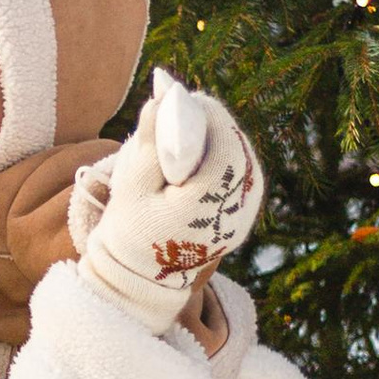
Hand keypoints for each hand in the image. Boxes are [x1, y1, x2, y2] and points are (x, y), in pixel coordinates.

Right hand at [70, 74, 265, 330]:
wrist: (144, 281)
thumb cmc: (131, 233)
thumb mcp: (132, 186)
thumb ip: (149, 141)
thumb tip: (162, 97)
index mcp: (214, 196)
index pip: (223, 135)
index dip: (203, 110)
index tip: (180, 97)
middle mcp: (240, 205)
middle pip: (236, 143)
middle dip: (210, 122)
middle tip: (181, 109)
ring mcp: (246, 213)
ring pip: (242, 158)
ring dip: (216, 140)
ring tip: (187, 130)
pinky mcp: (243, 217)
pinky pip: (240, 175)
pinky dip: (221, 159)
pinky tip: (198, 156)